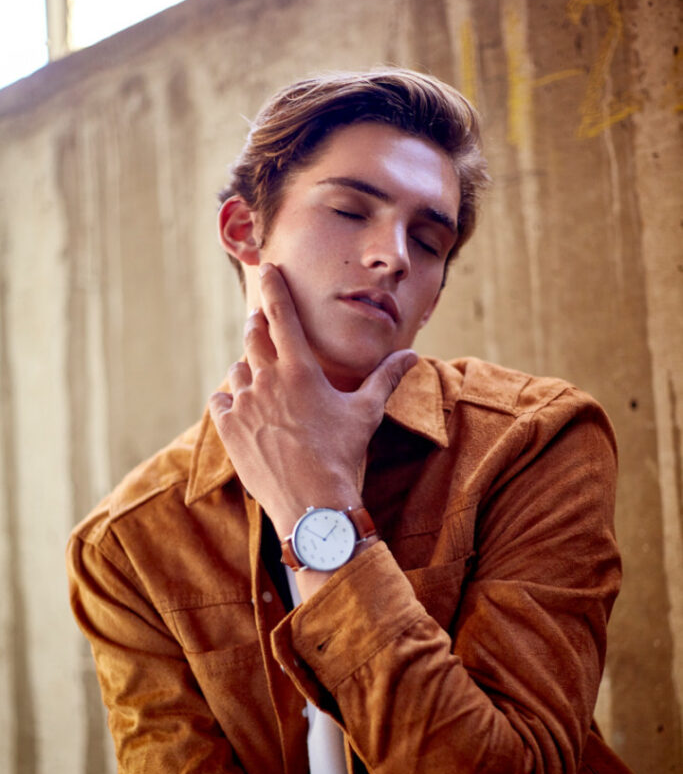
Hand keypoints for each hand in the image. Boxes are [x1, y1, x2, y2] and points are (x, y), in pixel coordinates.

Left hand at [208, 264, 416, 541]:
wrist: (312, 504)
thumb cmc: (342, 456)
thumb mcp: (366, 413)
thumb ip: (386, 378)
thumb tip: (413, 355)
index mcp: (301, 370)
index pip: (282, 315)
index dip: (274, 288)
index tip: (267, 269)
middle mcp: (267, 380)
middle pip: (253, 336)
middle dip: (258, 325)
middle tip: (262, 323)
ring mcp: (244, 404)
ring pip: (237, 371)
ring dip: (247, 370)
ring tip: (261, 384)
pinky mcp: (228, 428)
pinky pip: (220, 400)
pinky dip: (229, 399)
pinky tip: (241, 408)